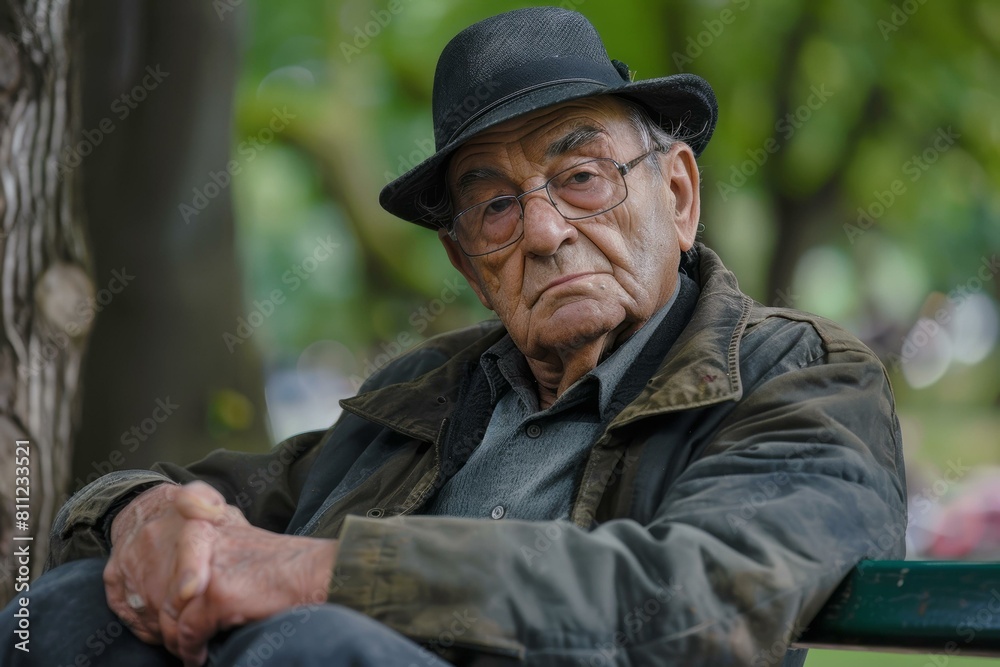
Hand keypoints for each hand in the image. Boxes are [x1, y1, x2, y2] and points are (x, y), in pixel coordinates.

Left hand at [104, 481, 337, 665]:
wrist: (318, 572)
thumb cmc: (291, 566)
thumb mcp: (246, 547)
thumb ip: (218, 556)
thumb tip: (192, 588)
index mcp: (210, 527)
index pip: (170, 560)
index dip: (166, 593)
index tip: (170, 613)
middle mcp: (203, 542)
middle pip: (166, 591)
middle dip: (168, 622)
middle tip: (178, 642)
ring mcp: (208, 568)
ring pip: (172, 615)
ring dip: (177, 641)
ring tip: (189, 653)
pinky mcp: (216, 594)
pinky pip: (188, 633)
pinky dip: (191, 651)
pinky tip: (200, 657)